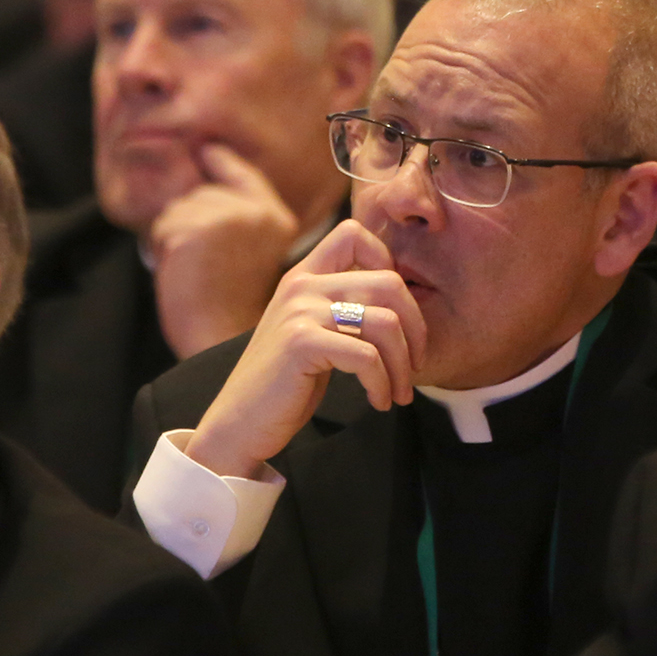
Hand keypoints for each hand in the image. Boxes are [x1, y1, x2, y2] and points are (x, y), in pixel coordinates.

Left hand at [148, 144, 304, 358]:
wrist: (222, 337)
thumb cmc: (233, 302)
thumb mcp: (252, 249)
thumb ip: (239, 211)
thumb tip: (206, 157)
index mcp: (274, 217)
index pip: (241, 172)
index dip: (221, 162)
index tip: (206, 151)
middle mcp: (253, 212)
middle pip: (201, 193)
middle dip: (191, 221)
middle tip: (203, 261)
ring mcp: (223, 219)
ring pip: (178, 209)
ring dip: (175, 236)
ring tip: (195, 268)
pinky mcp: (191, 233)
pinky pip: (161, 227)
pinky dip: (162, 250)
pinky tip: (181, 272)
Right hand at [185, 220, 426, 478]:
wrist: (241, 422)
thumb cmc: (285, 383)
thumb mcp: (312, 332)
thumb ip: (343, 309)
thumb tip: (404, 307)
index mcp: (303, 277)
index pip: (353, 234)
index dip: (388, 264)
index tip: (398, 312)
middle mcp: (301, 286)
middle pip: (388, 282)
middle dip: (415, 328)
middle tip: (414, 365)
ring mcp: (299, 311)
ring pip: (385, 322)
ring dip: (402, 366)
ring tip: (398, 393)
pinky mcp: (301, 343)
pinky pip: (367, 356)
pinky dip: (382, 384)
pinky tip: (378, 401)